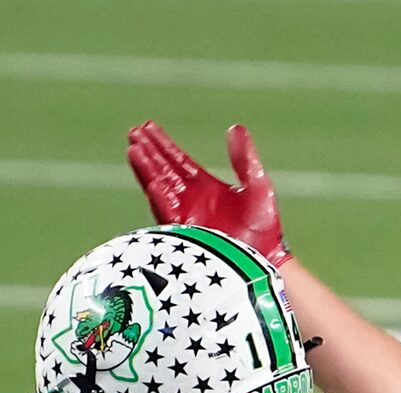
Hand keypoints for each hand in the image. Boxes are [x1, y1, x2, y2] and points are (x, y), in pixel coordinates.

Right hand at [127, 121, 288, 265]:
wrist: (266, 258)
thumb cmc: (263, 227)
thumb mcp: (257, 185)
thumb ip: (245, 159)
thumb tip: (236, 128)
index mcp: (203, 187)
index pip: (177, 160)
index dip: (162, 144)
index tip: (147, 126)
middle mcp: (190, 200)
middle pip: (162, 170)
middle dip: (148, 153)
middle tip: (133, 132)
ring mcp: (185, 216)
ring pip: (160, 188)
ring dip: (147, 170)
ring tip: (134, 150)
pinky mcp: (187, 233)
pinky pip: (171, 215)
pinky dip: (162, 200)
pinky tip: (154, 185)